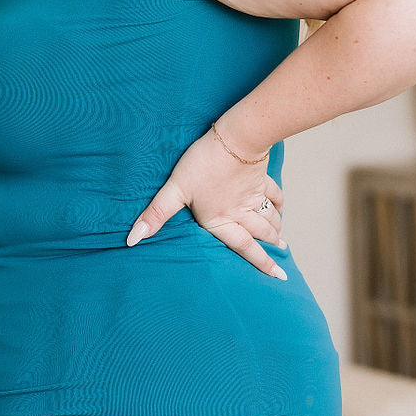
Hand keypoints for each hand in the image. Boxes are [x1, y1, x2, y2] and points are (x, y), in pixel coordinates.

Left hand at [124, 128, 287, 278]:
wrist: (236, 139)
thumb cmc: (203, 164)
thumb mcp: (175, 190)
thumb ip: (156, 215)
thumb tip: (132, 240)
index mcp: (221, 220)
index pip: (243, 247)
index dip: (261, 263)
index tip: (278, 276)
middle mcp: (241, 212)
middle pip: (260, 233)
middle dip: (271, 245)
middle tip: (281, 254)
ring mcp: (253, 196)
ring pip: (269, 217)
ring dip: (276, 229)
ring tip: (282, 240)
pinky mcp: (261, 179)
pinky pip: (275, 195)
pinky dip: (280, 205)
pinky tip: (281, 209)